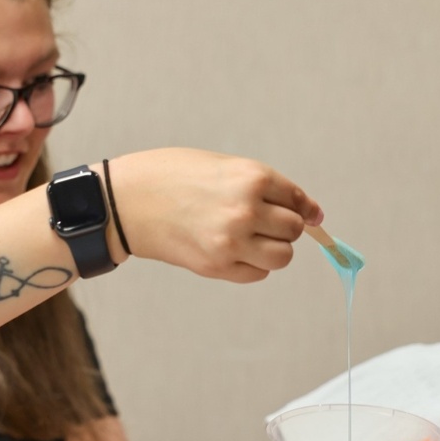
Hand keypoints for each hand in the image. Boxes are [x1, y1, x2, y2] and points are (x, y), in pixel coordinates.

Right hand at [107, 149, 322, 282]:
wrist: (125, 201)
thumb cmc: (172, 175)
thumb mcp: (222, 166)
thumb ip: (265, 187)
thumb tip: (314, 214)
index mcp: (251, 177)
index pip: (297, 200)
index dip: (302, 207)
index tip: (306, 213)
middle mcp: (246, 210)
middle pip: (294, 229)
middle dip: (284, 226)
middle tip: (260, 221)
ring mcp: (231, 242)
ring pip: (283, 256)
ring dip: (274, 249)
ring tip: (250, 238)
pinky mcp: (217, 267)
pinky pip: (258, 274)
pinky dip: (253, 265)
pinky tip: (233, 250)